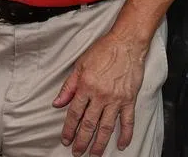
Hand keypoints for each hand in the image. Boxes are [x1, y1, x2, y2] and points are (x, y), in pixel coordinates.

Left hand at [54, 31, 147, 155]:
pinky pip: (127, 121)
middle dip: (82, 141)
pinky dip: (125, 134)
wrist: (126, 42)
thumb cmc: (103, 50)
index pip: (74, 113)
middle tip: (78, 152)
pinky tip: (121, 144)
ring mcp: (116, 99)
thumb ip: (68, 86)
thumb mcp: (80, 65)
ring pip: (106, 127)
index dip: (69, 129)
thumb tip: (57, 103)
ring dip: (99, 143)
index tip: (66, 139)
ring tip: (94, 154)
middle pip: (89, 124)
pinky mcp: (129, 99)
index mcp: (86, 86)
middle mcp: (100, 95)